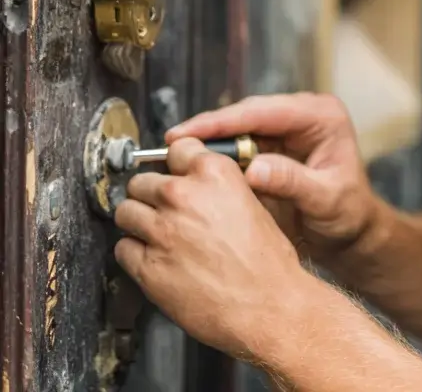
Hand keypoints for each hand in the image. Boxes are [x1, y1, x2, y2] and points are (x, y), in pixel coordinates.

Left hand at [114, 137, 307, 358]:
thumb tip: (198, 182)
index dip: (175, 163)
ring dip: (137, 221)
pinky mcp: (147, 267)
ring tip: (154, 233)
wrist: (267, 304)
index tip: (173, 172)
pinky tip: (153, 257)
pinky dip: (134, 252)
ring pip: (125, 211)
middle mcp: (183, 196)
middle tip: (163, 209)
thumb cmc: (267, 259)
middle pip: (141, 181)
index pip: (176, 148)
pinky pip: (122, 248)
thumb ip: (220, 186)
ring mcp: (161, 231)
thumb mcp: (253, 202)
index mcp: (214, 174)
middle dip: (150, 194)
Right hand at [166, 93, 380, 263]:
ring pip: (239, 128)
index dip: (225, 120)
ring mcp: (287, 129)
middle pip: (248, 114)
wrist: (352, 230)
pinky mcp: (274, 146)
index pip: (266, 110)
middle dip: (209, 128)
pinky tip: (192, 167)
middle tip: (171, 144)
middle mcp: (303, 115)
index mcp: (322, 115)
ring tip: (172, 156)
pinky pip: (240, 145)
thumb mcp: (326, 198)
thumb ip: (292, 182)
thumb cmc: (348, 212)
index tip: (190, 132)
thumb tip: (255, 169)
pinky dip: (217, 156)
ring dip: (208, 141)